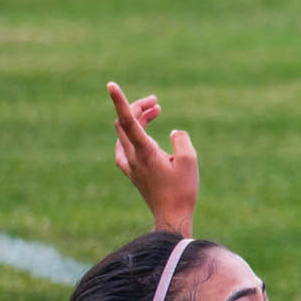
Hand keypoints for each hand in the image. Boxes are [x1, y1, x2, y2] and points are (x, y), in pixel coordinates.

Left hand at [107, 80, 197, 235]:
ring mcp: (129, 164)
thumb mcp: (189, 160)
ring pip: (124, 132)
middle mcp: (132, 156)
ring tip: (157, 112)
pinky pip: (124, 144)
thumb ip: (180, 139)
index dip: (119, 100)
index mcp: (144, 151)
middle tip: (157, 102)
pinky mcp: (132, 171)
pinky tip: (144, 134)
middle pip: (124, 122)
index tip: (111, 85)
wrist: (171, 216)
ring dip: (138, 118)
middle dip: (138, 106)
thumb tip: (173, 133)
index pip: (127, 120)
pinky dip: (134, 132)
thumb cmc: (182, 190)